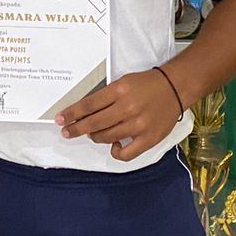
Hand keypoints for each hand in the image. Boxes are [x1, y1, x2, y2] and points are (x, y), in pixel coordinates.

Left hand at [56, 68, 183, 162]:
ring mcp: (138, 125)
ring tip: (93, 133)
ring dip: (95, 136)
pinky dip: (115, 151)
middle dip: (76, 128)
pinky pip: (125, 153)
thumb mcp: (123, 82)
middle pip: (94, 122)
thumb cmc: (147, 85)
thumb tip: (85, 112)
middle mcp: (127, 108)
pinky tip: (113, 145)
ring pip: (106, 137)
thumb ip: (105, 97)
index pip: (88, 104)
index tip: (61, 119)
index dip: (72, 113)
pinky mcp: (148, 139)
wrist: (175, 88)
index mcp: (119, 91)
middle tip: (67, 131)